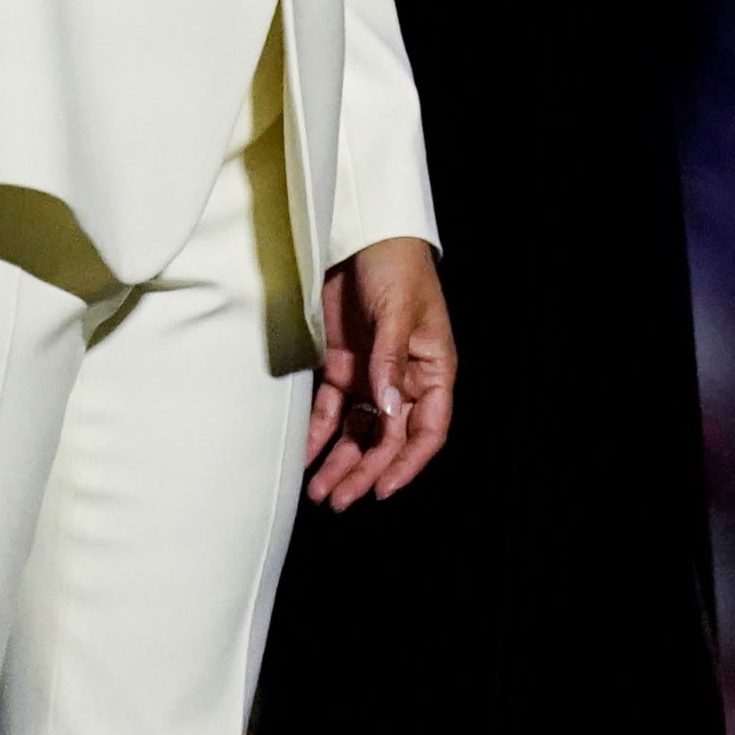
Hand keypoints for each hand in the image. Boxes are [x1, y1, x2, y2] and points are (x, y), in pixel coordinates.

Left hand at [304, 237, 454, 507]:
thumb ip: (390, 360)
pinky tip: (303, 458)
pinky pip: (331, 411)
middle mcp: (403, 380)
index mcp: (431, 369)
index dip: (407, 462)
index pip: (427, 429)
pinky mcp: (342, 367)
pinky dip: (317, 435)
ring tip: (319, 494)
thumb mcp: (399, 311)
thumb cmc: (397, 265)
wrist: (360, 234)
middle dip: (365, 471)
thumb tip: (386, 410)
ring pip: (359, 433)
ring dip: (341, 463)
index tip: (382, 488)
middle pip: (387, 439)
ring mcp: (371, 376)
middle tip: (338, 500)